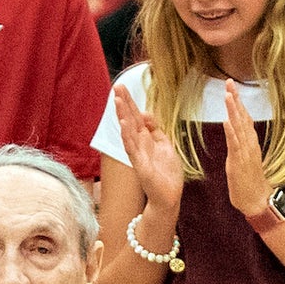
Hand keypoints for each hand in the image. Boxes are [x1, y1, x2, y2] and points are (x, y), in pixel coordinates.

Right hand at [113, 84, 182, 213]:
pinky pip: (132, 149)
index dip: (130, 102)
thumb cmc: (167, 174)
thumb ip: (155, 130)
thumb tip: (146, 114)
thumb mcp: (165, 145)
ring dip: (122, 116)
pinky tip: (124, 124)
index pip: (136, 116)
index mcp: (146, 139)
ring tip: (117, 101)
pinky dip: (127, 136)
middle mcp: (139, 144)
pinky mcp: (140, 166)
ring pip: (128, 132)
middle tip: (116, 86)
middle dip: (123, 103)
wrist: (168, 197)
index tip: (122, 87)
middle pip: (130, 120)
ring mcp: (138, 155)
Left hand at [223, 79, 270, 217]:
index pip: (243, 117)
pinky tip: (227, 121)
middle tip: (229, 82)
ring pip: (239, 127)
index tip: (232, 87)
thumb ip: (240, 144)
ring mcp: (245, 152)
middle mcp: (249, 144)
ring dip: (233, 111)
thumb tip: (236, 131)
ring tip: (228, 95)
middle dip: (235, 99)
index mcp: (249, 142)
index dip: (238, 102)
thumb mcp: (243, 158)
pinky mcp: (240, 162)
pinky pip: (235, 145)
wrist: (256, 199)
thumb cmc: (249, 181)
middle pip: (242, 117)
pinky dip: (231, 132)